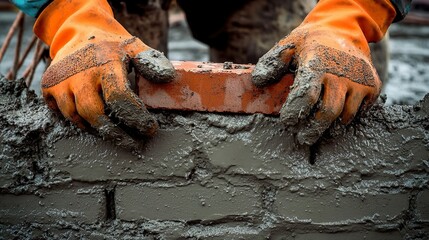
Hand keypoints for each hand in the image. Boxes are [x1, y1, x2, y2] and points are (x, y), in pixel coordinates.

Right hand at [34, 0, 174, 146]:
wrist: (77, 32)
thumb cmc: (111, 46)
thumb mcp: (133, 46)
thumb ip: (151, 61)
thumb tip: (169, 77)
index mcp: (104, 63)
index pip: (119, 98)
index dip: (136, 118)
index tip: (150, 130)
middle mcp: (80, 73)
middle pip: (94, 114)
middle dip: (116, 134)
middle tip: (134, 144)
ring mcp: (61, 81)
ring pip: (76, 117)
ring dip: (98, 129)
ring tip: (117, 134)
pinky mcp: (48, 87)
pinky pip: (62, 114)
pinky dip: (79, 122)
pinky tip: (96, 125)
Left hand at [252, 0, 395, 144]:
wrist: (345, 30)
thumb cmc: (311, 43)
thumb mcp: (288, 46)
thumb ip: (272, 63)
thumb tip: (258, 81)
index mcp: (317, 63)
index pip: (306, 95)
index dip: (295, 113)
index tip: (287, 122)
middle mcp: (341, 73)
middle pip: (328, 112)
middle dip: (313, 130)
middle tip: (302, 138)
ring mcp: (360, 80)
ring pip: (345, 116)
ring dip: (330, 127)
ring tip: (316, 128)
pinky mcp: (373, 86)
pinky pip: (360, 111)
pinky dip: (346, 118)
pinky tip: (335, 117)